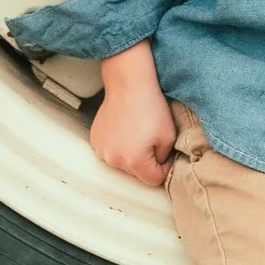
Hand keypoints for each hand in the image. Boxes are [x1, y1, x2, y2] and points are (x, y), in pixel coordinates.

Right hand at [91, 43, 175, 188]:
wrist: (129, 85)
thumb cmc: (150, 107)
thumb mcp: (169, 136)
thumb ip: (165, 158)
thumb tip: (159, 165)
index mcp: (134, 162)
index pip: (154, 180)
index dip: (164, 168)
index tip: (165, 153)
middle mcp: (114, 160)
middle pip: (136, 173)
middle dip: (146, 161)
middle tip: (151, 139)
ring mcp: (101, 150)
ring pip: (122, 163)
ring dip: (131, 154)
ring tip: (136, 132)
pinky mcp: (95, 140)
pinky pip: (111, 151)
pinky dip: (118, 145)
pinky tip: (124, 130)